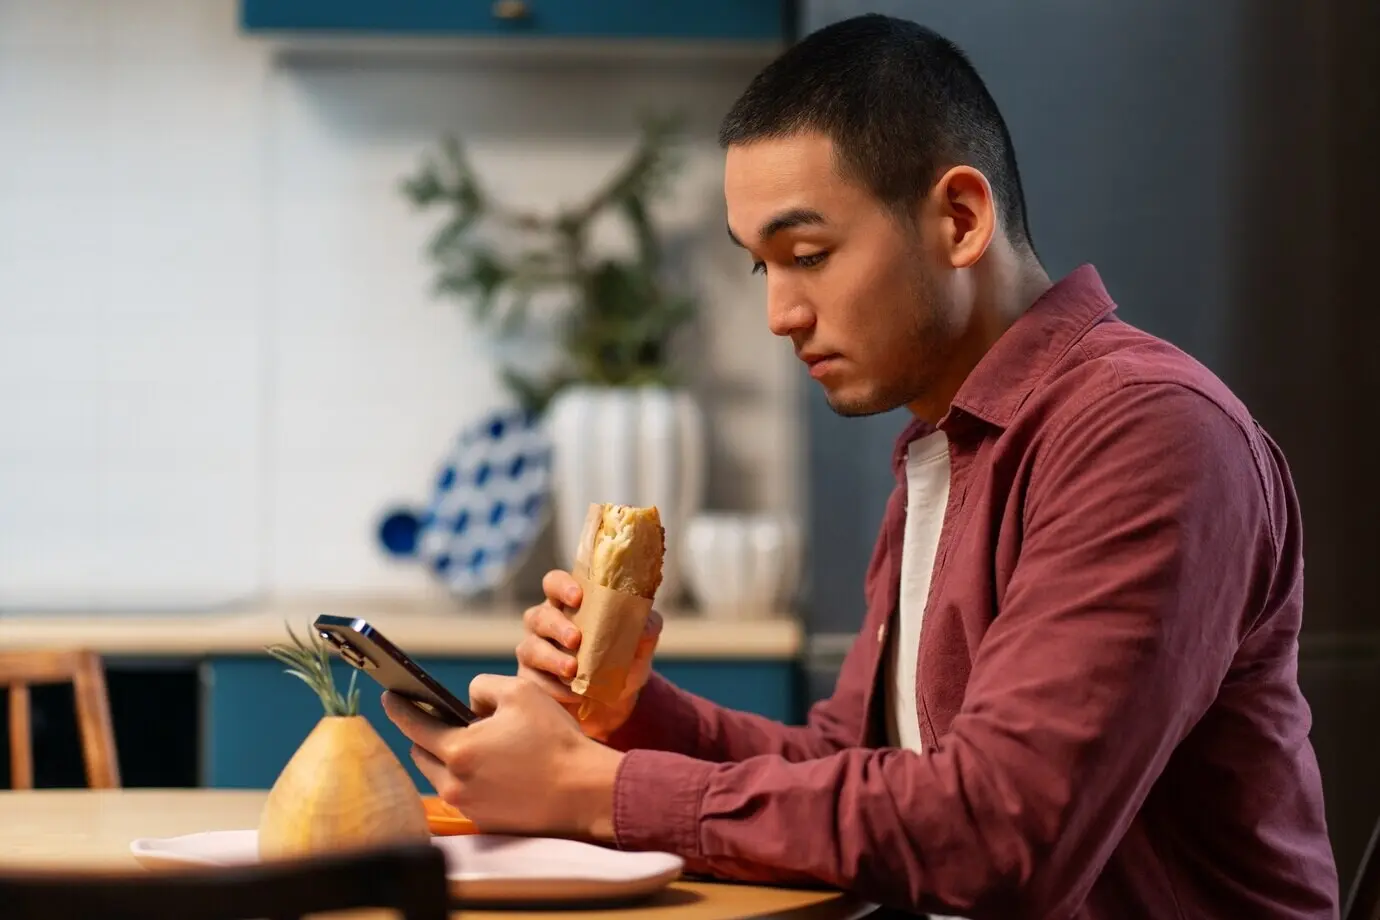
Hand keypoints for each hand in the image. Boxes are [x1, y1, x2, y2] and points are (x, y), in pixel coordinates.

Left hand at [381, 676, 622, 840]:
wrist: (583, 791)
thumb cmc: (554, 740)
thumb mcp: (519, 693)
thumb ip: (483, 688)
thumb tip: (468, 702)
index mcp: (458, 750)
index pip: (414, 725)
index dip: (399, 707)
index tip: (389, 696)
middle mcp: (454, 785)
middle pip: (421, 754)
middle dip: (426, 735)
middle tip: (443, 719)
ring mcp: (469, 807)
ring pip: (441, 777)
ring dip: (448, 758)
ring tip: (476, 744)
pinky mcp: (485, 822)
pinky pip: (464, 794)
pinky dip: (469, 779)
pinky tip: (495, 768)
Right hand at [516, 568, 662, 739]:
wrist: (615, 704)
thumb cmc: (622, 662)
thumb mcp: (641, 645)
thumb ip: (647, 628)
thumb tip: (646, 623)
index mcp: (568, 605)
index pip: (555, 583)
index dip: (562, 586)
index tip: (578, 597)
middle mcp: (545, 624)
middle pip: (538, 616)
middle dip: (556, 626)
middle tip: (576, 639)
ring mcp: (533, 651)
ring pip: (530, 648)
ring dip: (552, 658)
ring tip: (572, 671)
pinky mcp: (530, 680)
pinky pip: (533, 681)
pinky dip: (553, 687)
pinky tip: (573, 693)